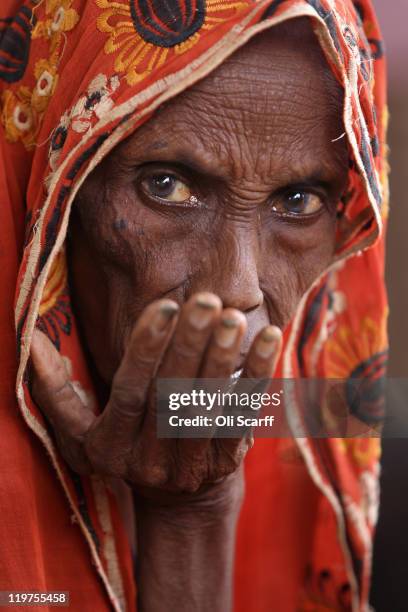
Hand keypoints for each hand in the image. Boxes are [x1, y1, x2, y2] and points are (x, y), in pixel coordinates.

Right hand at [30, 292, 281, 494]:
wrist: (180, 498)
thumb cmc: (127, 446)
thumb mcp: (82, 429)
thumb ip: (57, 390)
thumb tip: (31, 341)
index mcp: (112, 446)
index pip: (130, 392)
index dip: (146, 349)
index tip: (164, 306)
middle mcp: (151, 460)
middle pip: (172, 397)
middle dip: (189, 346)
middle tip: (205, 300)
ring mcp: (192, 464)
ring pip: (209, 407)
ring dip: (224, 360)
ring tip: (234, 316)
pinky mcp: (228, 460)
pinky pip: (245, 415)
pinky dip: (258, 376)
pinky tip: (270, 338)